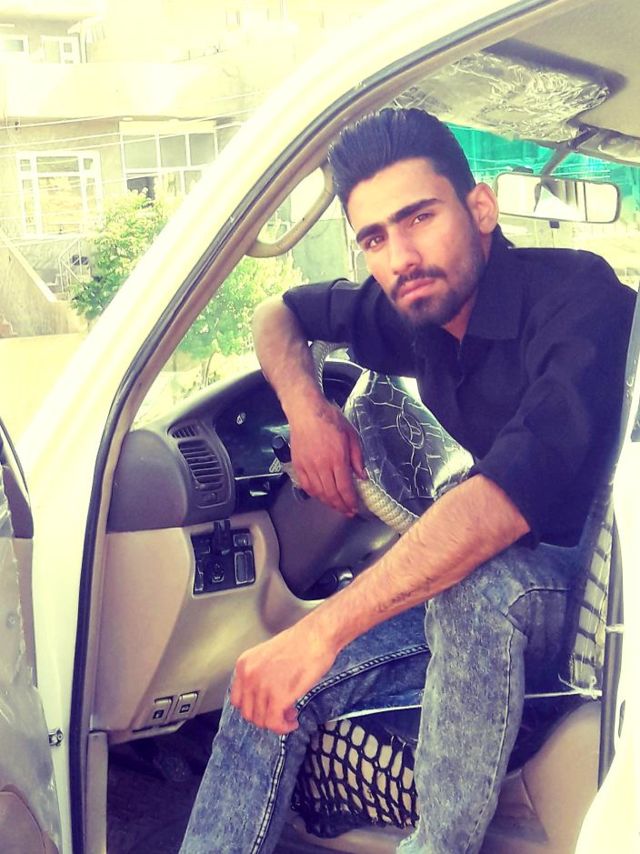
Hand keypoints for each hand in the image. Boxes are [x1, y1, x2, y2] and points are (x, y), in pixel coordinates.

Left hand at [230, 622, 337, 733]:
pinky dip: (284, 727)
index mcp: (244, 664)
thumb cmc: (301, 643)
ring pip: (261, 721)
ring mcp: (262, 686)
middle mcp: (248, 676)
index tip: (266, 708)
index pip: (237, 700)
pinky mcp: (278, 696)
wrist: (317, 635)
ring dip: (277, 722)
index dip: (253, 708)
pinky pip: (275, 723)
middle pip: (248, 713)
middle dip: (266, 717)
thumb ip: (260, 676)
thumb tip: (262, 699)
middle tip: (283, 712)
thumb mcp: (268, 657)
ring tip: (291, 714)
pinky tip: (293, 722)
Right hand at [288, 400, 365, 515]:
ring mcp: (308, 466)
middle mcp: (322, 465)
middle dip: (341, 506)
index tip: (355, 508)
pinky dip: (314, 495)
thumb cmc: (330, 419)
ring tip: (336, 506)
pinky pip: (306, 486)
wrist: (306, 411)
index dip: (350, 501)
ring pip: (318, 493)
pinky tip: (321, 496)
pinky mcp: (298, 465)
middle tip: (348, 512)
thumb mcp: (352, 435)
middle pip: (332, 494)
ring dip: (328, 503)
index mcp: (337, 457)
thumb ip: (357, 457)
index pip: (344, 487)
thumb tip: (362, 476)